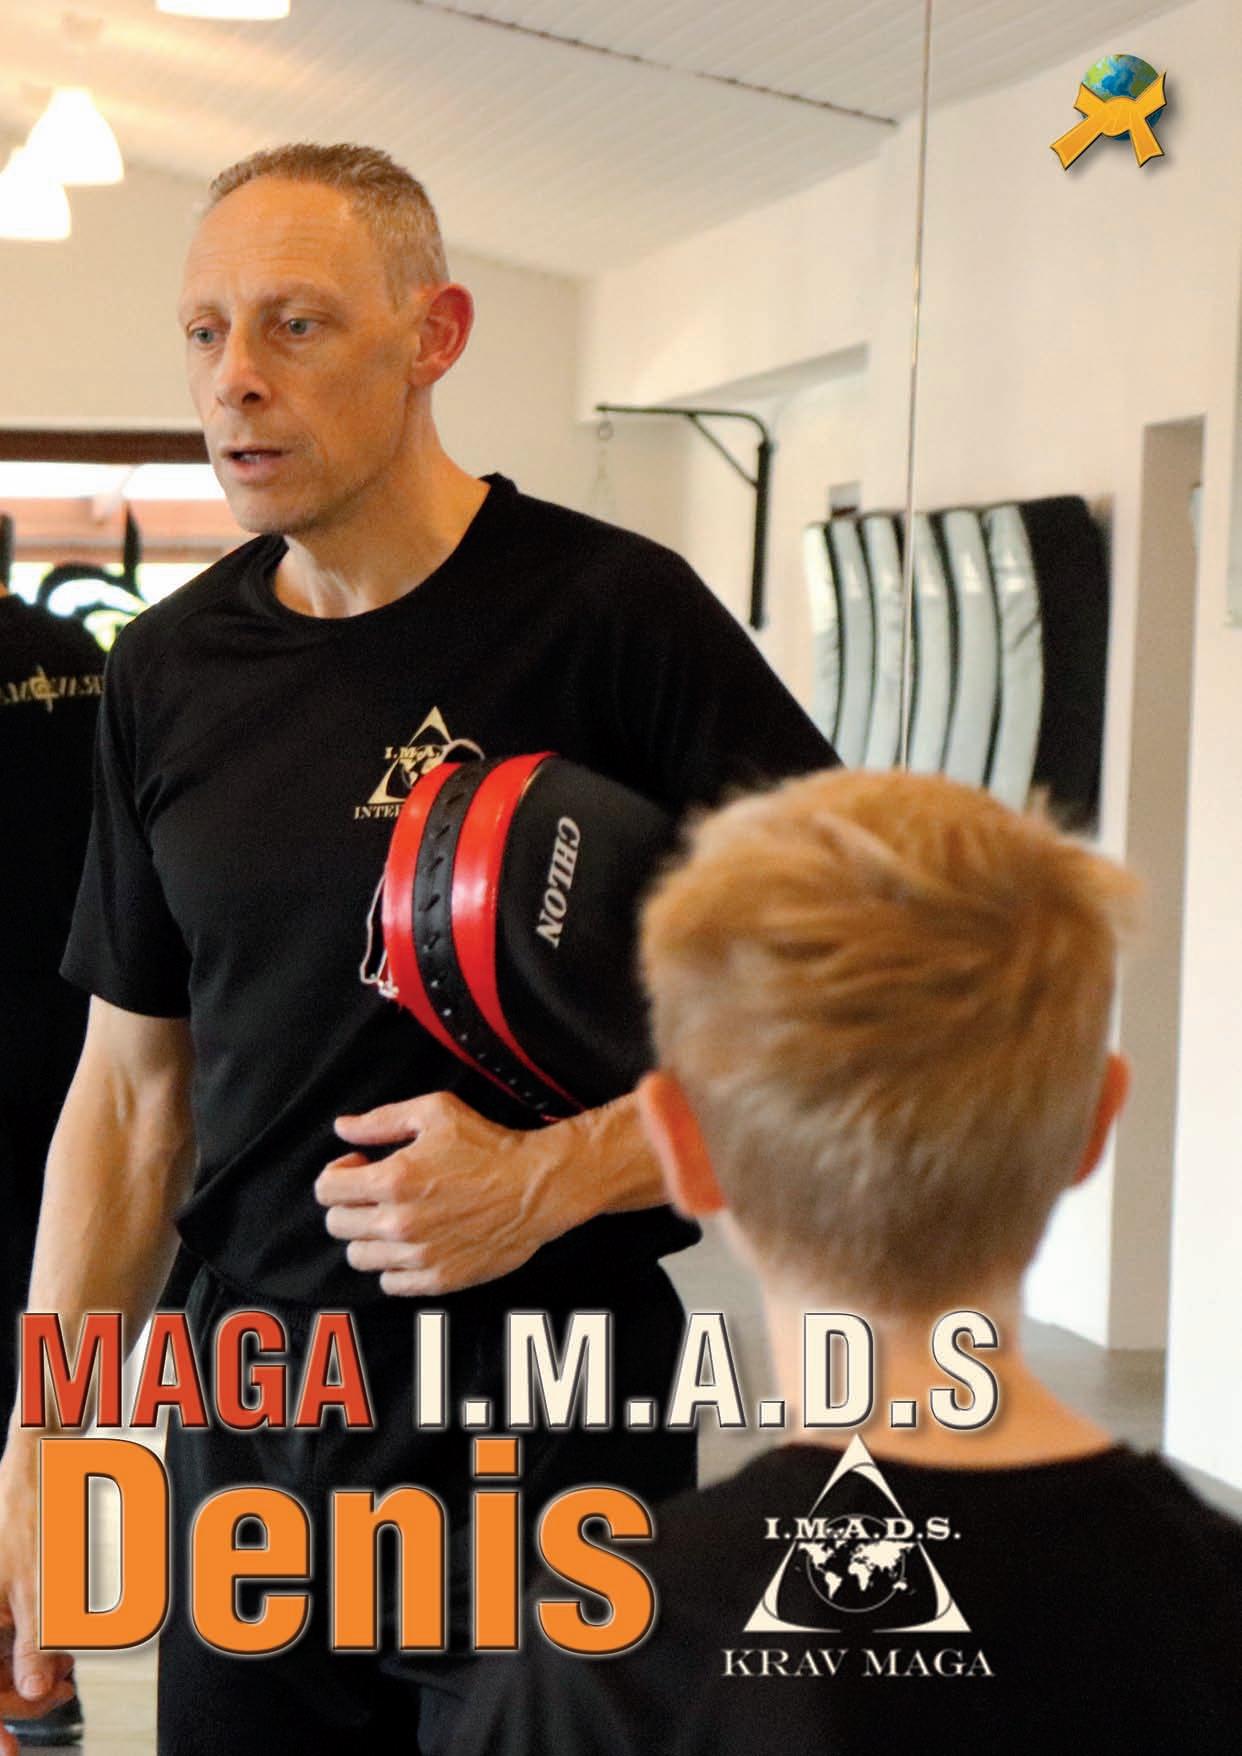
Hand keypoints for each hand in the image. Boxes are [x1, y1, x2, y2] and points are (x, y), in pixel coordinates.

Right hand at [0, 1448, 74, 1755]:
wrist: (36, 1468)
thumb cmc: (29, 1511)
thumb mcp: (39, 1584)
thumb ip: (34, 1643)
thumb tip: (32, 1691)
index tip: (9, 1753)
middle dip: (20, 1694)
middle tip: (58, 1695)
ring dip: (30, 1674)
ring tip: (65, 1673)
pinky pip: (7, 1640)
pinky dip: (33, 1651)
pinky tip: (59, 1652)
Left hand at [315, 1092, 585, 1295]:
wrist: (537, 1187)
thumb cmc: (489, 1145)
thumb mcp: (436, 1112)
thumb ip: (380, 1121)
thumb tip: (342, 1128)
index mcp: (393, 1179)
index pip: (326, 1191)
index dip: (338, 1174)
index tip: (360, 1166)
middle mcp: (399, 1223)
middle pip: (336, 1225)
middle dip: (349, 1204)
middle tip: (376, 1192)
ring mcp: (418, 1256)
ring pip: (358, 1257)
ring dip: (368, 1237)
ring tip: (394, 1219)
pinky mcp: (438, 1279)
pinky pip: (389, 1283)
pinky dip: (392, 1266)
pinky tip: (412, 1244)